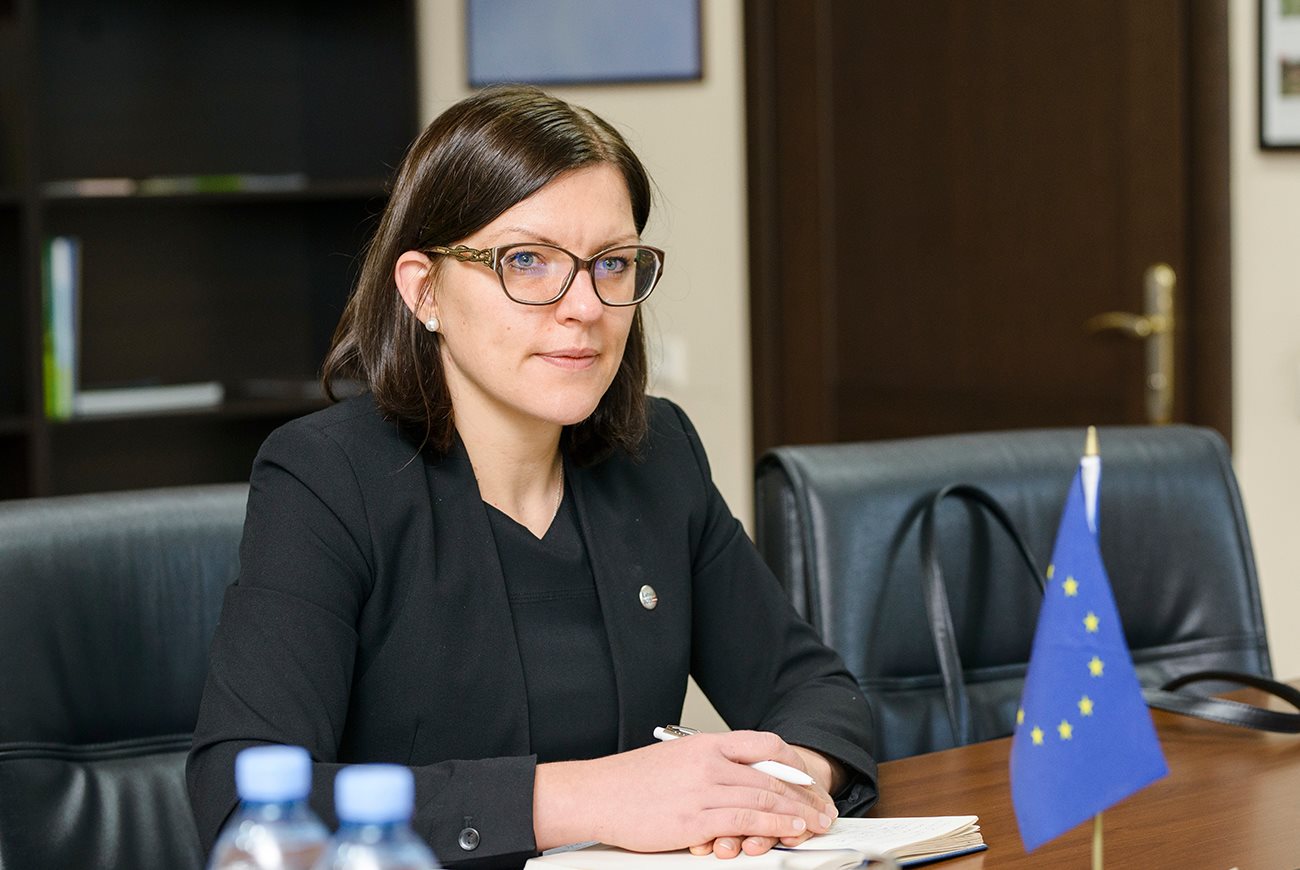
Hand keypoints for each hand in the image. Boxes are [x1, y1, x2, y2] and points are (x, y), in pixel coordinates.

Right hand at [533, 730, 837, 853]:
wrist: (595, 794)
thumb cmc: (630, 781)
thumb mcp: (674, 759)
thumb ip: (708, 764)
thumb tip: (739, 777)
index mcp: (705, 744)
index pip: (763, 744)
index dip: (793, 763)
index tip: (808, 780)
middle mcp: (708, 762)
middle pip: (771, 776)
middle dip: (804, 795)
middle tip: (824, 808)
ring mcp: (702, 790)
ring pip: (765, 799)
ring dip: (797, 813)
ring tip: (816, 823)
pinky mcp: (694, 820)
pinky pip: (746, 822)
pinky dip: (774, 826)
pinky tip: (788, 831)